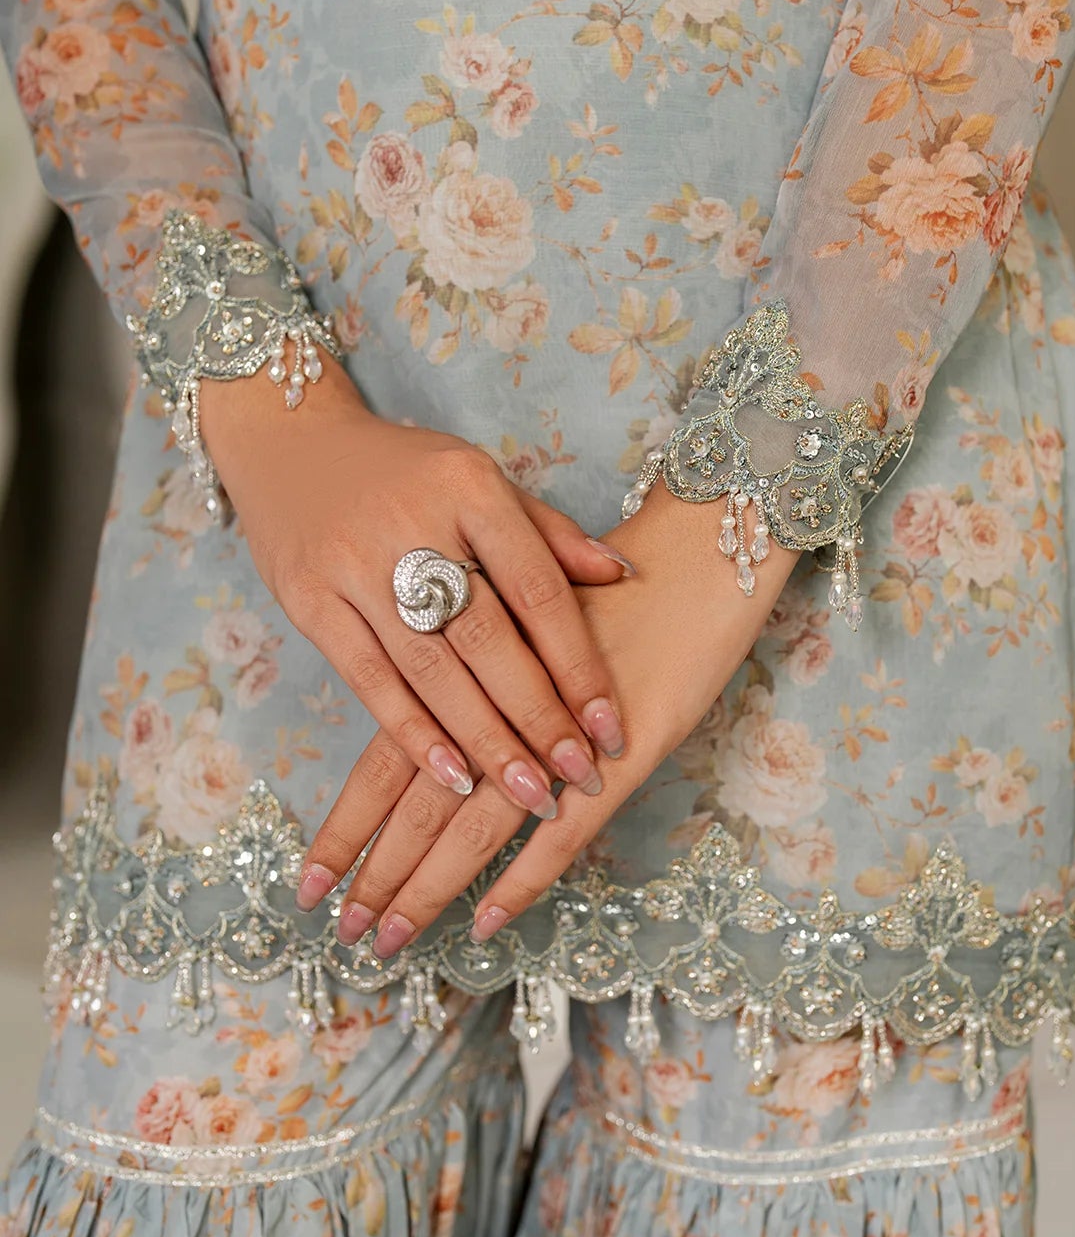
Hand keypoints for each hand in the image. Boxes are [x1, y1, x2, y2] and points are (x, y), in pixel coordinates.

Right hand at [200, 362, 631, 884]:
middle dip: (538, 717)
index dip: (578, 663)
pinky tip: (452, 774)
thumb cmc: (406, 471)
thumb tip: (621, 576)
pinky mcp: (308, 599)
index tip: (610, 725)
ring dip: (484, 740)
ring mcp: (354, 563)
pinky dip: (413, 733)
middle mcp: (414, 522)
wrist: (292, 442)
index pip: (537, 588)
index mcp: (470, 486)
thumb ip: (547, 532)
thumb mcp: (480, 478)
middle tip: (578, 776)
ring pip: (431, 669)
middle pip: (488, 637)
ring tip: (527, 793)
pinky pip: (369, 679)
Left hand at [297, 482, 798, 957]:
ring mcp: (556, 736)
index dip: (345, 826)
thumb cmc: (609, 581)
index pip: (386, 760)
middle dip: (375, 874)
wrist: (696, 556)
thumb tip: (432, 728)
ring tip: (388, 940)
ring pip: (472, 826)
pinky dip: (519, 881)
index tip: (306, 883)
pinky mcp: (616, 758)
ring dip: (426, 887)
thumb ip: (474, 667)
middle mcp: (497, 706)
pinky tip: (484, 922)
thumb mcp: (522, 614)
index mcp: (465, 668)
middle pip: (418, 802)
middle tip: (340, 934)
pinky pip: (559, 834)